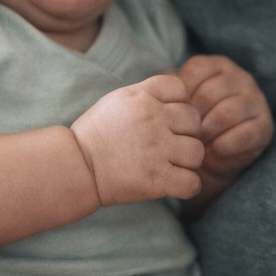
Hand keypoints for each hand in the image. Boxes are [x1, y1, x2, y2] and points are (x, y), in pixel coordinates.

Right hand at [70, 74, 203, 205]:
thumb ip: (147, 95)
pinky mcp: (157, 179)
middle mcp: (153, 119)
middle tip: (170, 144)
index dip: (178, 103)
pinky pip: (192, 183)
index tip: (166, 118)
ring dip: (188, 160)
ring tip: (171, 164)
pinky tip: (173, 183)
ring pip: (197, 152)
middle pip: (194, 120)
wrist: (77, 166)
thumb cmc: (97, 134)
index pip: (181, 89)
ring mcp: (157, 149)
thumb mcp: (118, 100)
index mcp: (142, 96)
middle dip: (186, 132)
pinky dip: (186, 186)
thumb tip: (178, 96)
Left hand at [178, 55, 273, 187]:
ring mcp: (255, 99)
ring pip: (226, 113)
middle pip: (209, 93)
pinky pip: (243, 134)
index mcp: (216, 65)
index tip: (172, 114)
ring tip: (196, 144)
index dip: (180, 97)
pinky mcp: (264, 124)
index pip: (194, 72)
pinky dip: (223, 146)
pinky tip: (213, 151)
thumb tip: (150, 91)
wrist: (211, 156)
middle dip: (192, 119)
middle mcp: (239, 77)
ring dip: (207, 133)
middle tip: (182, 134)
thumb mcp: (176, 104)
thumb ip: (166, 92)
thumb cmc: (189, 124)